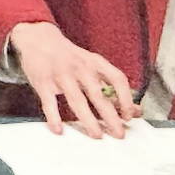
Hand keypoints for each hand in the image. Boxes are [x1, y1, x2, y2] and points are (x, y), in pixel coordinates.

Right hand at [9, 21, 139, 136]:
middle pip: (98, 94)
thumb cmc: (70, 57)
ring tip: (97, 135)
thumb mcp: (93, 65)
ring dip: (88, 120)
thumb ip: (111, 87)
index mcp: (95, 63)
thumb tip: (134, 110)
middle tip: (118, 133)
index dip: (126, 98)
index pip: (117, 79)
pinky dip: (54, 117)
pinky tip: (59, 130)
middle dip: (110, 116)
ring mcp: (61, 75)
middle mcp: (80, 68)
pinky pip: (50, 103)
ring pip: (77, 100)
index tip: (129, 115)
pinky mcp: (43, 83)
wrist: (40, 40)